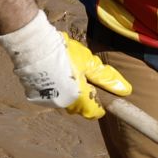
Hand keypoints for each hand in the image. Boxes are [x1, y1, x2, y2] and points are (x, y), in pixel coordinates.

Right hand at [0, 11, 131, 118]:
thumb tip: (125, 90)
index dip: (100, 101)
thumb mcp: (89, 62)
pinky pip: (51, 96)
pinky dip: (55, 89)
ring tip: (67, 72)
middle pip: (80, 107)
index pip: (95, 113)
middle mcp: (63, 104)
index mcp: (79, 98)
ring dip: (70, 92)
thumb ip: (106, 78)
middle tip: (82, 75)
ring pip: (66, 102)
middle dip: (85, 95)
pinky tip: (54, 73)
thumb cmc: (63, 52)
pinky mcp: (34, 96)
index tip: (98, 88)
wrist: (32, 45)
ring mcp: (47, 101)